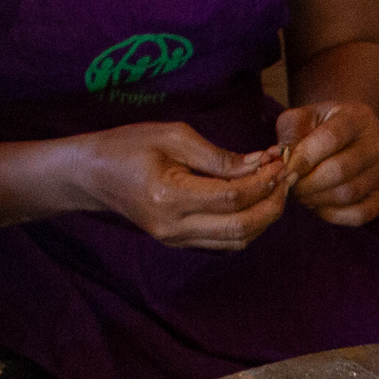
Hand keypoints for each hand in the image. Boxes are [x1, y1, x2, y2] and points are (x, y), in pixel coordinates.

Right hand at [80, 122, 293, 249]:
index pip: (232, 198)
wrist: (92, 174)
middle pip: (241, 228)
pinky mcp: (179, 242)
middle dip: (272, 204)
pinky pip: (224, 241)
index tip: (280, 162)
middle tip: (286, 178)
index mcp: (170, 197)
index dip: (263, 182)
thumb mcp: (173, 137)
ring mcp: (176, 240)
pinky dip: (247, 224)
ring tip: (275, 188)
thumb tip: (259, 164)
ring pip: (237, 241)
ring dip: (264, 217)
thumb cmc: (128, 146)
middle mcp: (174, 227)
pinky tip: (254, 199)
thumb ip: (218, 156)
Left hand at [279, 98, 378, 226]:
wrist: (347, 138)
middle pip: (339, 170)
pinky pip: (358, 214)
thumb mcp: (300, 120)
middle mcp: (378, 142)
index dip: (303, 158)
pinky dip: (332, 215)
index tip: (285, 171)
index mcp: (357, 116)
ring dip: (316, 199)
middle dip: (306, 184)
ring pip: (348, 194)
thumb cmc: (317, 128)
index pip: (330, 138)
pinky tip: (318, 204)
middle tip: (289, 186)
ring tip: (301, 194)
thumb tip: (285, 163)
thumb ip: (289, 135)